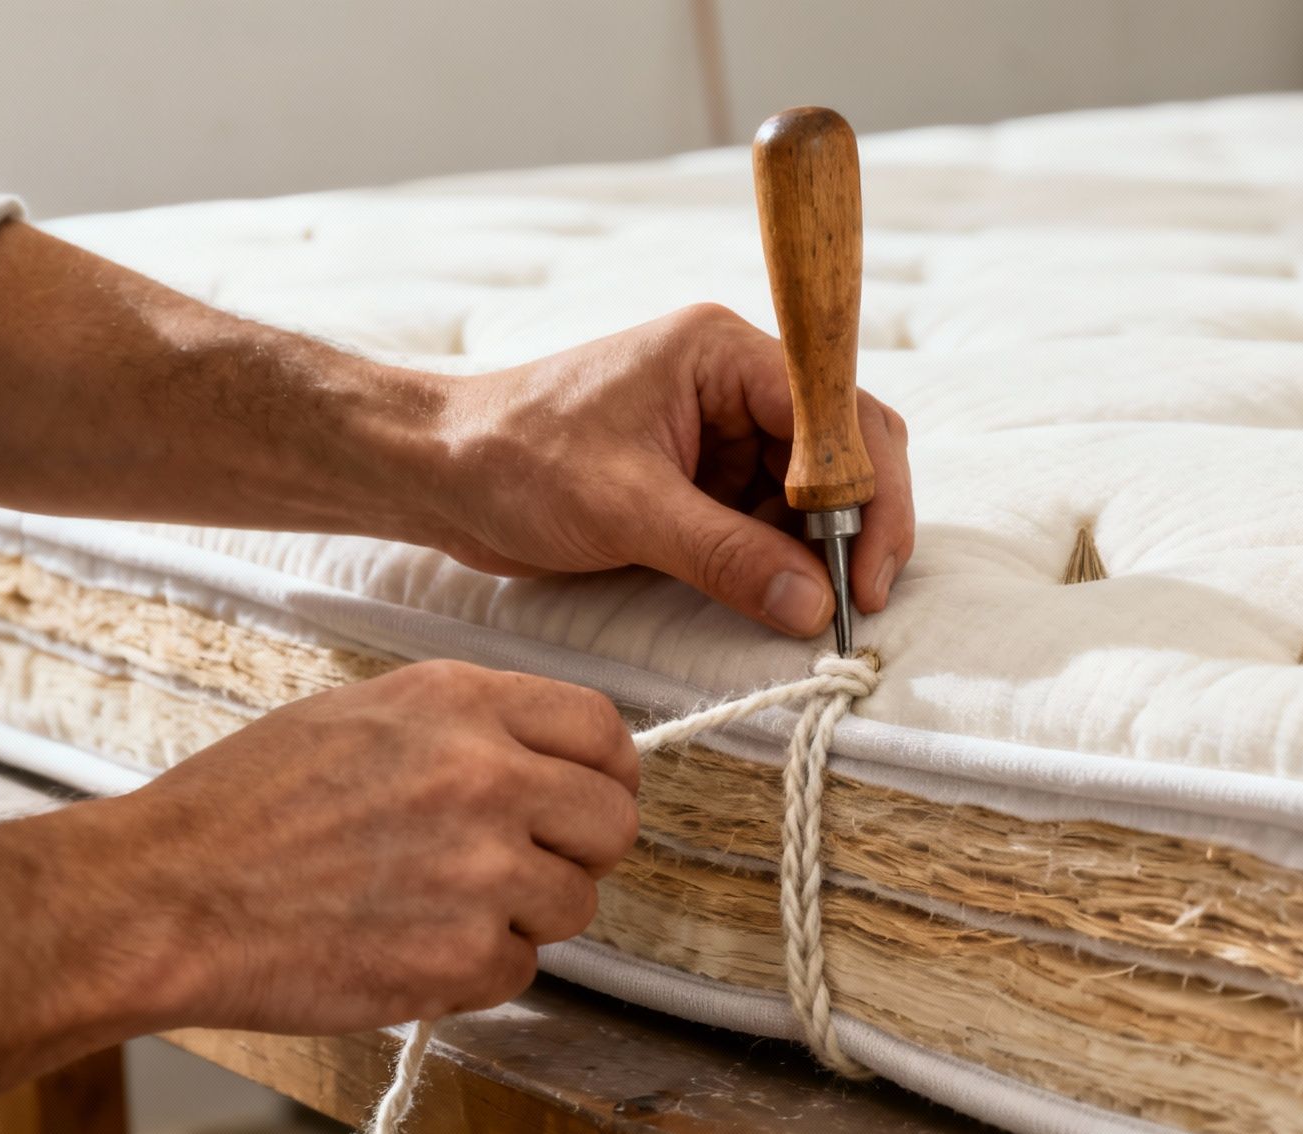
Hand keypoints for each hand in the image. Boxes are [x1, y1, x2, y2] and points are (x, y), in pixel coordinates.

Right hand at [102, 660, 640, 1031]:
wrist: (165, 898)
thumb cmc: (243, 807)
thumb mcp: (361, 716)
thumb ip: (464, 727)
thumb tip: (541, 754)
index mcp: (462, 704)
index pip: (602, 728)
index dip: (609, 772)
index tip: (593, 795)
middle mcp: (487, 776)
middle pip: (612, 823)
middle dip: (579, 850)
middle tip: (527, 865)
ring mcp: (482, 869)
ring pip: (574, 904)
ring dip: (523, 916)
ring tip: (440, 907)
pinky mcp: (461, 955)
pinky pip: (519, 971)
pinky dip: (474, 972)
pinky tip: (408, 947)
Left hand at [417, 304, 914, 637]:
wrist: (435, 473)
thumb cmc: (512, 460)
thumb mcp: (624, 510)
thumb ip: (726, 555)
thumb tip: (813, 605)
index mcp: (723, 354)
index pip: (838, 413)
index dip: (867, 494)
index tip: (865, 574)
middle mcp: (735, 381)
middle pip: (844, 447)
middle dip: (858, 524)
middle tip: (858, 601)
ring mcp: (722, 430)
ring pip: (814, 490)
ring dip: (820, 549)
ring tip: (816, 610)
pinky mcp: (704, 477)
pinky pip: (771, 517)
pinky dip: (783, 559)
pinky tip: (778, 597)